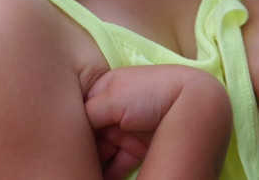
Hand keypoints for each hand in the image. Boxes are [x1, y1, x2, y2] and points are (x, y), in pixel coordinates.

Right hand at [85, 65, 231, 179]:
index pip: (82, 107)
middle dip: (84, 144)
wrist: (192, 101)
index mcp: (108, 87)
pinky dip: (109, 172)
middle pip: (92, 130)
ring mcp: (128, 128)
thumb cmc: (150, 92)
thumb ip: (89, 111)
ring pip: (103, 148)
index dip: (74, 123)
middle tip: (73, 158)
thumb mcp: (112, 98)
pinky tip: (99, 177)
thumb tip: (73, 125)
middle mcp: (117, 108)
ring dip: (94, 160)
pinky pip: (118, 163)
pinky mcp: (139, 148)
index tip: (66, 139)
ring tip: (83, 169)